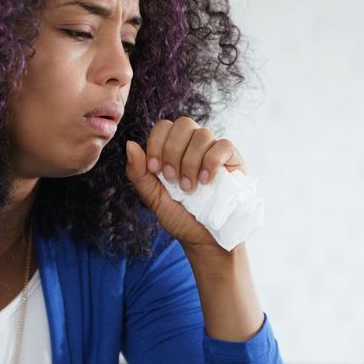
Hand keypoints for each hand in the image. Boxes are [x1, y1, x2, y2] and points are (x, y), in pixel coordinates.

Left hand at [125, 117, 245, 249]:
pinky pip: (223, 145)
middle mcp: (194, 145)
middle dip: (173, 151)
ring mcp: (214, 150)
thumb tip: (130, 144)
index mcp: (173, 149)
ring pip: (202, 134)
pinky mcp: (233, 159)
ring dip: (190, 162)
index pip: (163, 126)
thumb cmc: (179, 216)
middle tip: (172, 179)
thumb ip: (138, 173)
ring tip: (189, 187)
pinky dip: (211, 162)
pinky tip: (206, 181)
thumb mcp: (153, 197)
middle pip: (183, 124)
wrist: (204, 239)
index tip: (155, 169)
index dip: (156, 143)